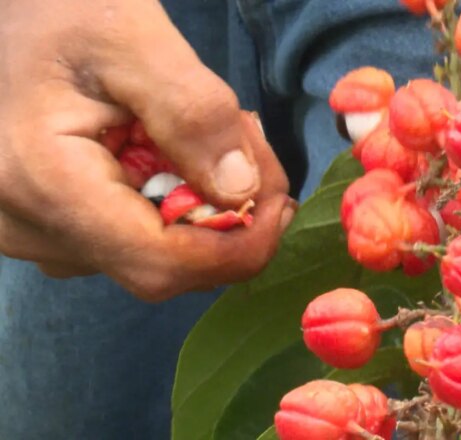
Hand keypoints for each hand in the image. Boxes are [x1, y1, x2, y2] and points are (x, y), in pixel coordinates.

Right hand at [0, 0, 294, 300]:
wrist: (14, 14)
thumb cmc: (63, 12)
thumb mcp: (132, 39)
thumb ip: (191, 113)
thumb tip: (244, 191)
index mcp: (42, 184)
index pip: (160, 263)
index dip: (238, 247)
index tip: (282, 200)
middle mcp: (31, 228)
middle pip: (164, 266)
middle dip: (231, 219)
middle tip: (254, 148)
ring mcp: (40, 233)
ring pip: (155, 256)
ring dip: (207, 208)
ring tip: (216, 136)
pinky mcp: (56, 226)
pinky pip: (135, 239)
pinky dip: (179, 205)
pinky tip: (183, 153)